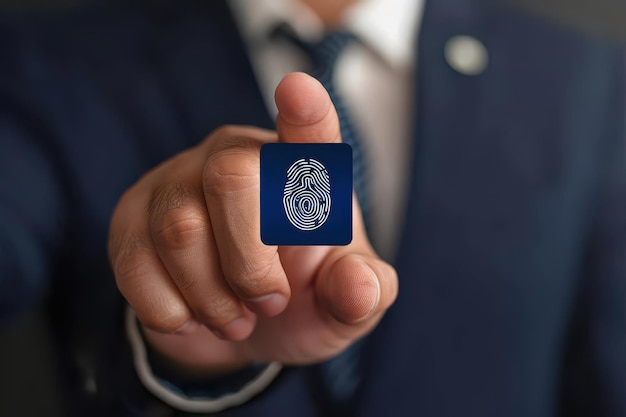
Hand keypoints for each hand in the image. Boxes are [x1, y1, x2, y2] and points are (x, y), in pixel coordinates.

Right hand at [108, 73, 397, 373]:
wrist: (239, 328)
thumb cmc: (298, 297)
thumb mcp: (340, 302)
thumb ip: (361, 293)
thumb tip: (357, 287)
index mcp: (299, 168)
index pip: (308, 131)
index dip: (305, 112)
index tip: (299, 92)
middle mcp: (234, 157)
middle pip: (229, 178)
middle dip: (250, 264)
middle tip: (270, 303)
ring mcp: (176, 183)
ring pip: (180, 230)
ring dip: (213, 300)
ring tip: (235, 319)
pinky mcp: (131, 219)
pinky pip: (135, 263)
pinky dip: (171, 311)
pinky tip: (191, 317)